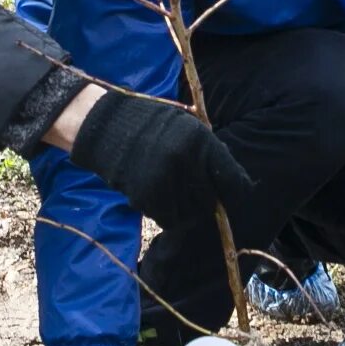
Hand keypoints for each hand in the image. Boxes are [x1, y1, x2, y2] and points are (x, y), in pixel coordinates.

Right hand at [66, 86, 250, 228]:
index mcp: (199, 141)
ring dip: (185, 208)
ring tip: (172, 189)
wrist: (110, 127)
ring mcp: (164, 181)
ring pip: (190, 214)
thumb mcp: (189, 128)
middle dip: (206, 199)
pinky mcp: (145, 197)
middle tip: (193, 190)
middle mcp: (184, 161)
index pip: (232, 179)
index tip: (230, 194)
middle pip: (211, 201)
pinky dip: (167, 213)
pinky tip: (159, 195)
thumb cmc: (154, 125)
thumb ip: (209, 155)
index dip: (235, 191)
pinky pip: (169, 219)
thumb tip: (233, 185)